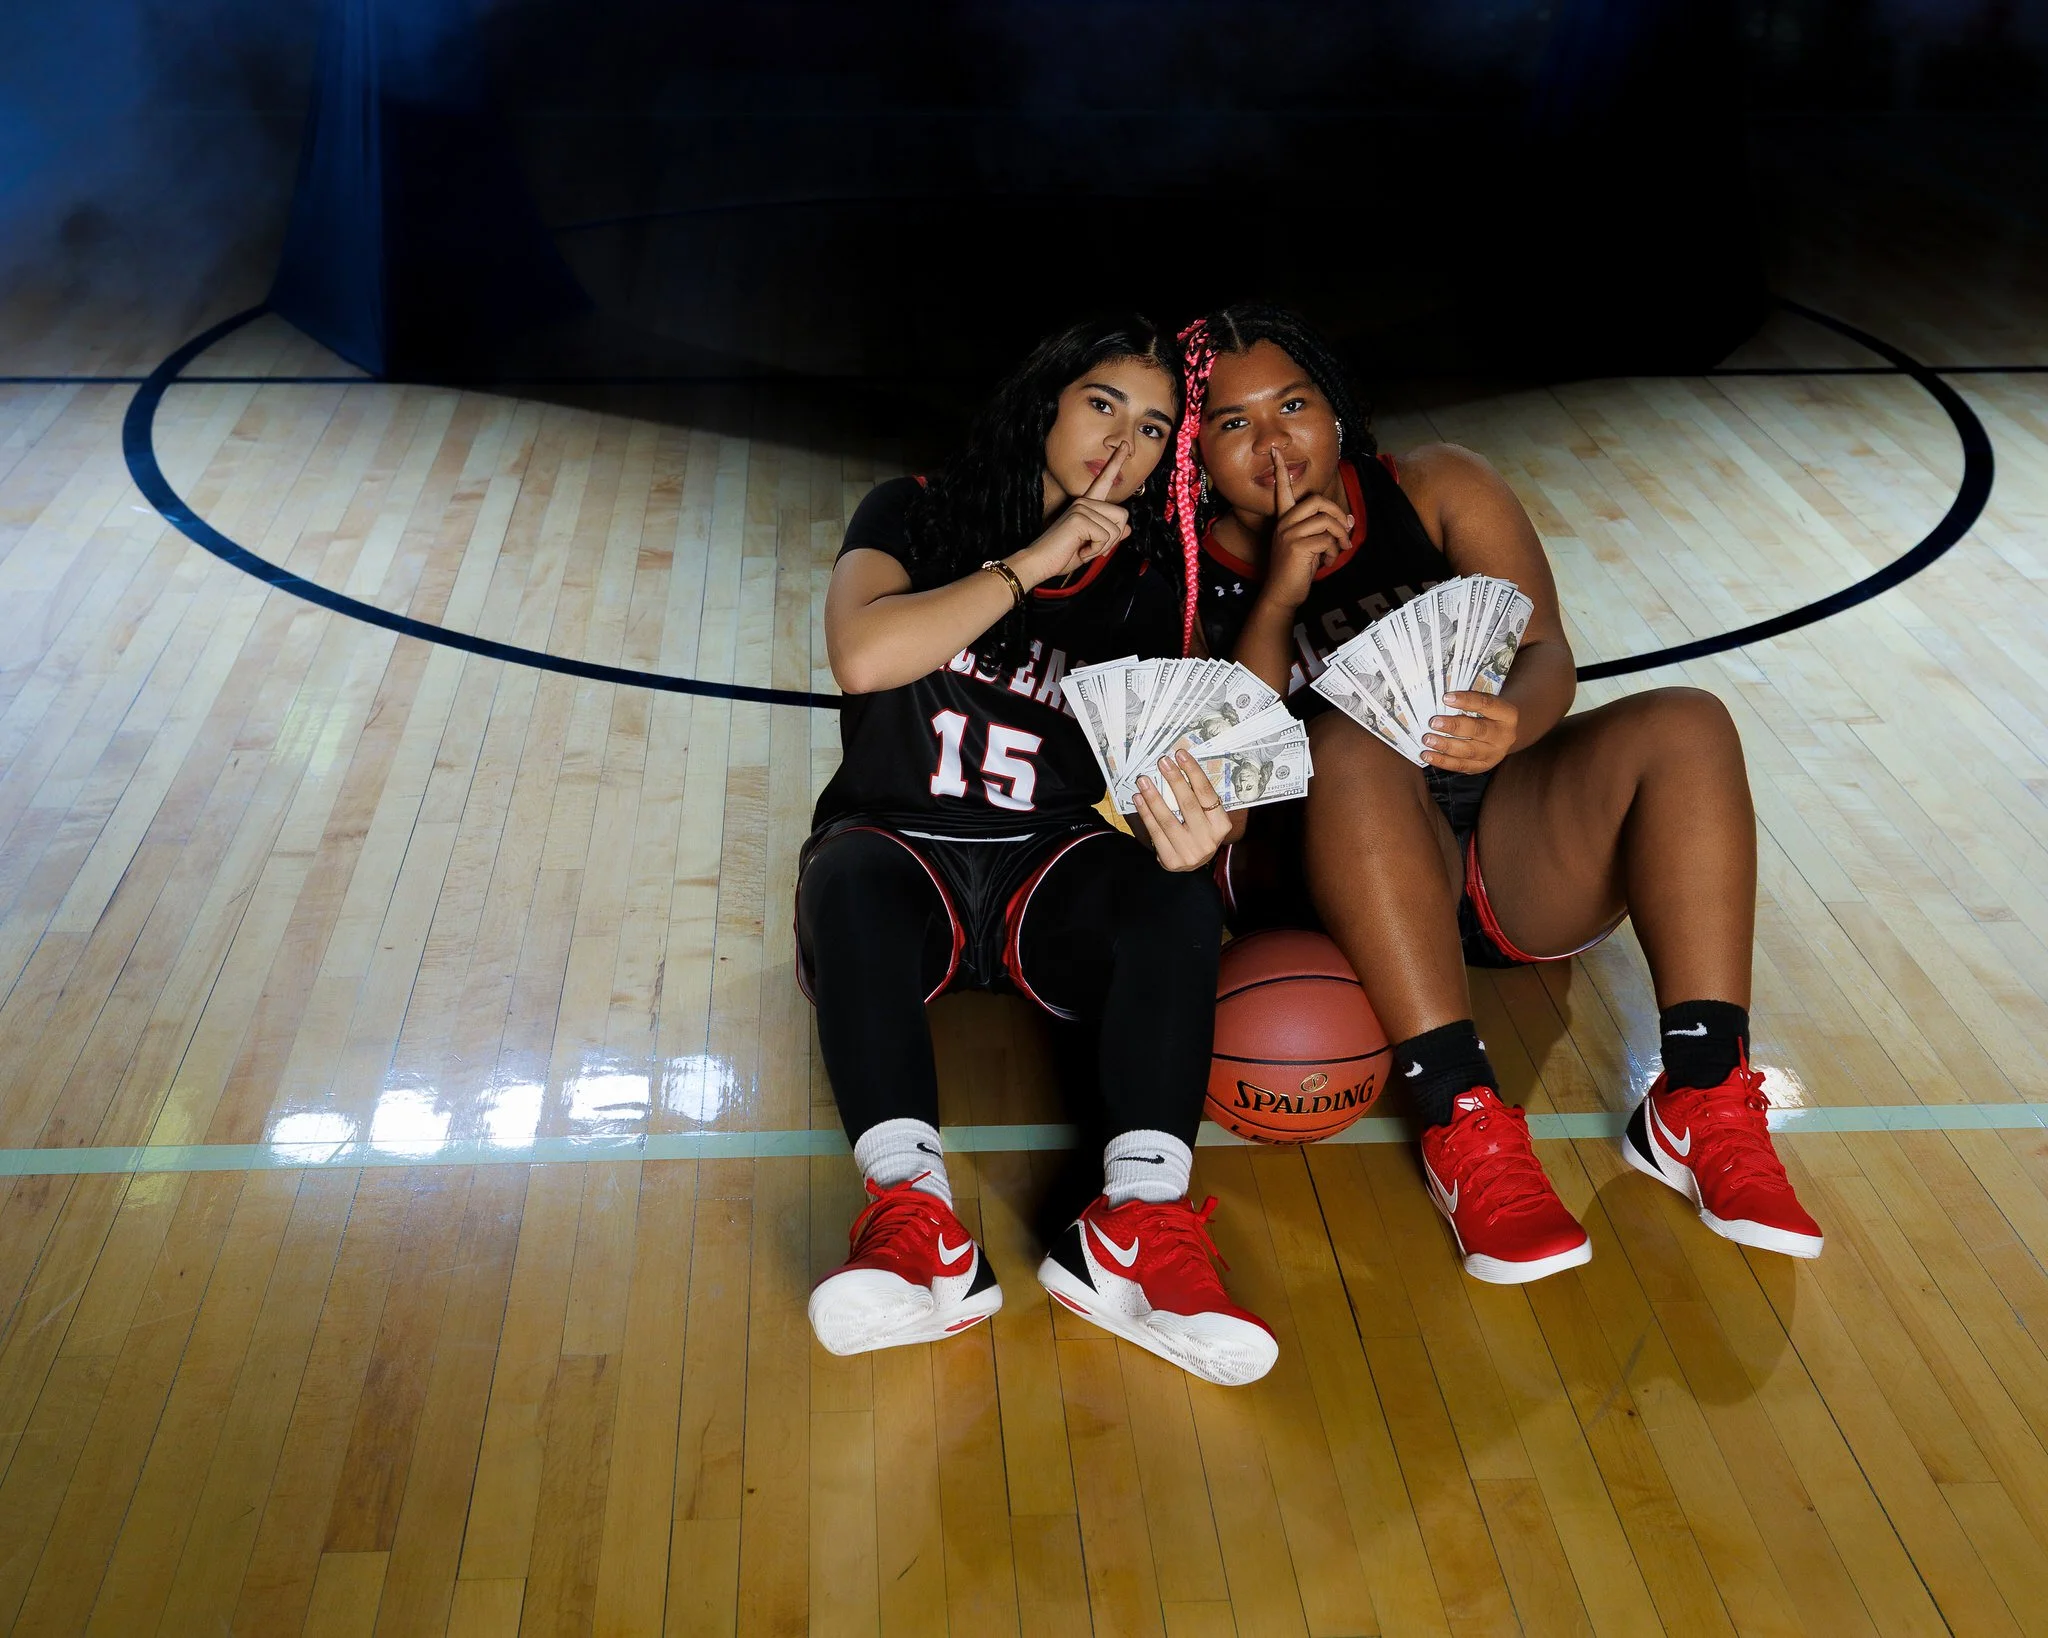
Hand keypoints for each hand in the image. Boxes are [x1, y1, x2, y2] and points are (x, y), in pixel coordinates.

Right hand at [1011, 441, 1130, 587]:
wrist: (1039, 563)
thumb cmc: (1061, 556)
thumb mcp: (1091, 546)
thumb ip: (1109, 536)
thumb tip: (1127, 529)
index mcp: (1086, 504)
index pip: (1104, 481)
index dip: (1115, 464)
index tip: (1125, 446)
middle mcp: (1084, 501)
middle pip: (1122, 515)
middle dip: (1112, 539)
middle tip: (1091, 547)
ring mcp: (1081, 507)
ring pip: (1116, 528)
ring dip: (1103, 547)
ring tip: (1083, 548)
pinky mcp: (1079, 517)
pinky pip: (1105, 537)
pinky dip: (1096, 550)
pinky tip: (1080, 550)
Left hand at [1133, 742, 1232, 871]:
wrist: (1191, 864)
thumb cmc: (1198, 833)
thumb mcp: (1206, 818)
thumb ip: (1198, 799)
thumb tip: (1179, 766)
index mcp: (1221, 825)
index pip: (1207, 794)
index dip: (1194, 773)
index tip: (1181, 755)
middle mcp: (1208, 840)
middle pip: (1188, 805)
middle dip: (1174, 780)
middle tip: (1162, 762)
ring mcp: (1190, 852)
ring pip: (1168, 819)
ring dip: (1153, 797)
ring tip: (1143, 780)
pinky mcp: (1171, 860)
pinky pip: (1155, 832)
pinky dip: (1146, 813)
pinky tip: (1139, 798)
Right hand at [1259, 445, 1351, 612]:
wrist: (1282, 594)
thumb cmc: (1297, 570)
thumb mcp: (1312, 546)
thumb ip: (1327, 530)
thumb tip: (1349, 519)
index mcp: (1284, 520)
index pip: (1282, 490)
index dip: (1279, 470)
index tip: (1275, 450)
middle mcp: (1284, 523)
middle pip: (1318, 500)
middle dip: (1337, 514)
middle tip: (1344, 533)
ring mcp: (1288, 534)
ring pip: (1326, 520)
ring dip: (1339, 536)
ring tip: (1338, 550)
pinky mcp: (1296, 546)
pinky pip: (1327, 539)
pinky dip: (1333, 551)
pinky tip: (1327, 562)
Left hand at [1423, 690, 1517, 772]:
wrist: (1503, 733)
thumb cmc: (1488, 712)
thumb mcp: (1487, 702)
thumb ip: (1470, 700)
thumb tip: (1440, 698)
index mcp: (1507, 714)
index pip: (1487, 704)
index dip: (1467, 701)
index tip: (1446, 698)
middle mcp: (1504, 735)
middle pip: (1478, 730)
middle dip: (1454, 726)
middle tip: (1433, 722)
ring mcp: (1495, 753)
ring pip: (1468, 751)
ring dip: (1445, 746)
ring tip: (1427, 739)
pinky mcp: (1483, 766)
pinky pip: (1461, 765)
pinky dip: (1442, 761)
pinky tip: (1428, 755)